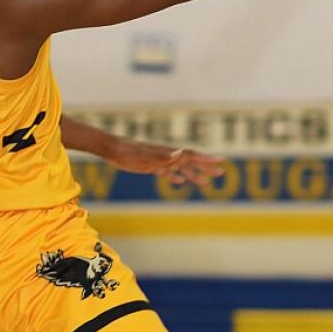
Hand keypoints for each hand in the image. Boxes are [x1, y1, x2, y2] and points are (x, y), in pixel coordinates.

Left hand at [107, 141, 224, 184]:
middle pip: (190, 162)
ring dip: (193, 174)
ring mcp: (159, 160)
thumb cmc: (128, 153)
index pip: (191, 156)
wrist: (112, 149)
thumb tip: (183, 152)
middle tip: (220, 174)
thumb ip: (166, 157)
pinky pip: (167, 172)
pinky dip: (175, 176)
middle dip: (205, 168)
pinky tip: (179, 181)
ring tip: (205, 183)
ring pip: (180, 168)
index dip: (206, 160)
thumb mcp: (147, 157)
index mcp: (168, 153)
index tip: (220, 163)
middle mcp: (166, 155)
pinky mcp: (150, 165)